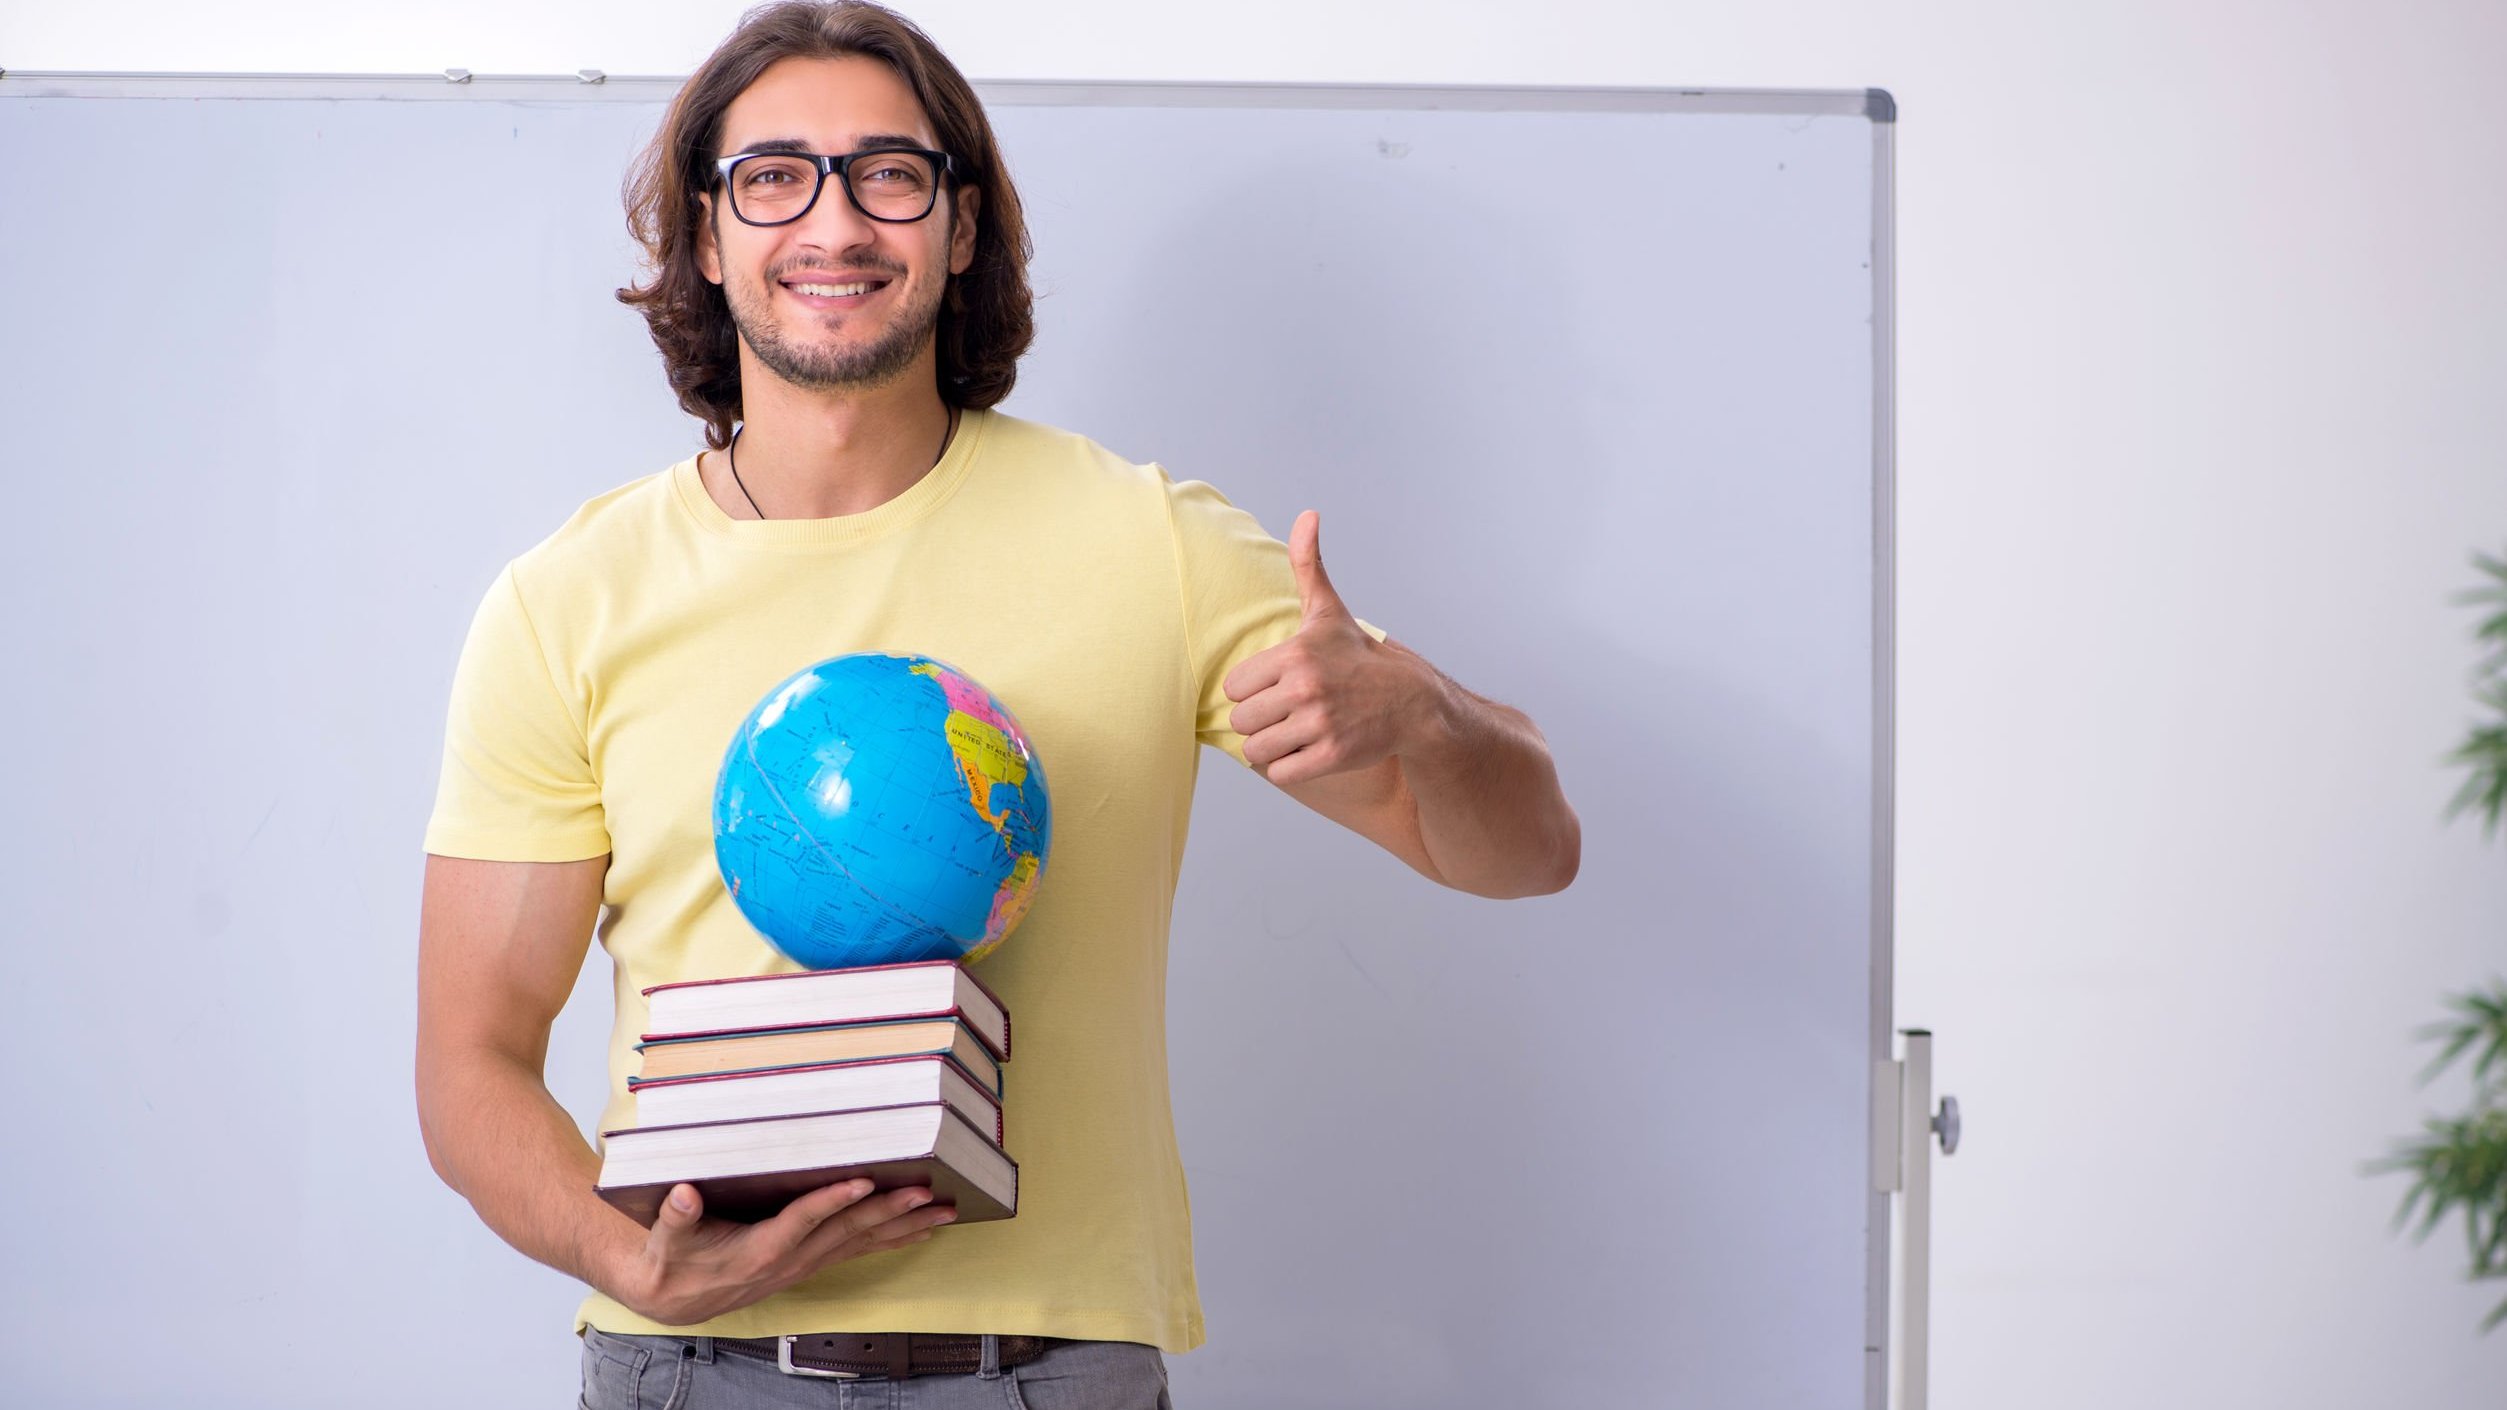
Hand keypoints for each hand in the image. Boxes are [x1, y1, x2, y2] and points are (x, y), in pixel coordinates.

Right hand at [612, 1179, 956, 1326]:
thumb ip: (676, 1216)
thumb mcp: (666, 1238)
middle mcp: (790, 1260)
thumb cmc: (673, 1260)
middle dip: (889, 1212)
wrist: (676, 1297)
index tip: (862, 1182)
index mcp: (758, 1250)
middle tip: (926, 1192)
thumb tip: (684, 1194)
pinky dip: (892, 1238)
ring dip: (904, 1226)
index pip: (802, 1222)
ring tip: (943, 1210)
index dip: (831, 1202)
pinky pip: (858, 1249)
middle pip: (846, 1232)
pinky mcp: (809, 1263)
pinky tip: (920, 1229)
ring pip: (861, 1242)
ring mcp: (804, 1264)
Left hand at [1222, 509, 1442, 784]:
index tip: (1275, 688)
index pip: (1234, 687)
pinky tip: (1308, 751)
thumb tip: (1307, 515)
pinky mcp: (1331, 757)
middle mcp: (1305, 690)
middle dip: (1260, 721)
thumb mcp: (1329, 612)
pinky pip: (1281, 773)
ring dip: (1270, 747)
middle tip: (1286, 714)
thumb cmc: (1359, 658)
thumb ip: (1308, 565)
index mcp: (1295, 655)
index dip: (1251, 691)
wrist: (1410, 703)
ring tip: (1294, 733)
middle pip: (1242, 721)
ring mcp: (1319, 726)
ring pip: (1256, 750)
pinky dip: (1288, 767)